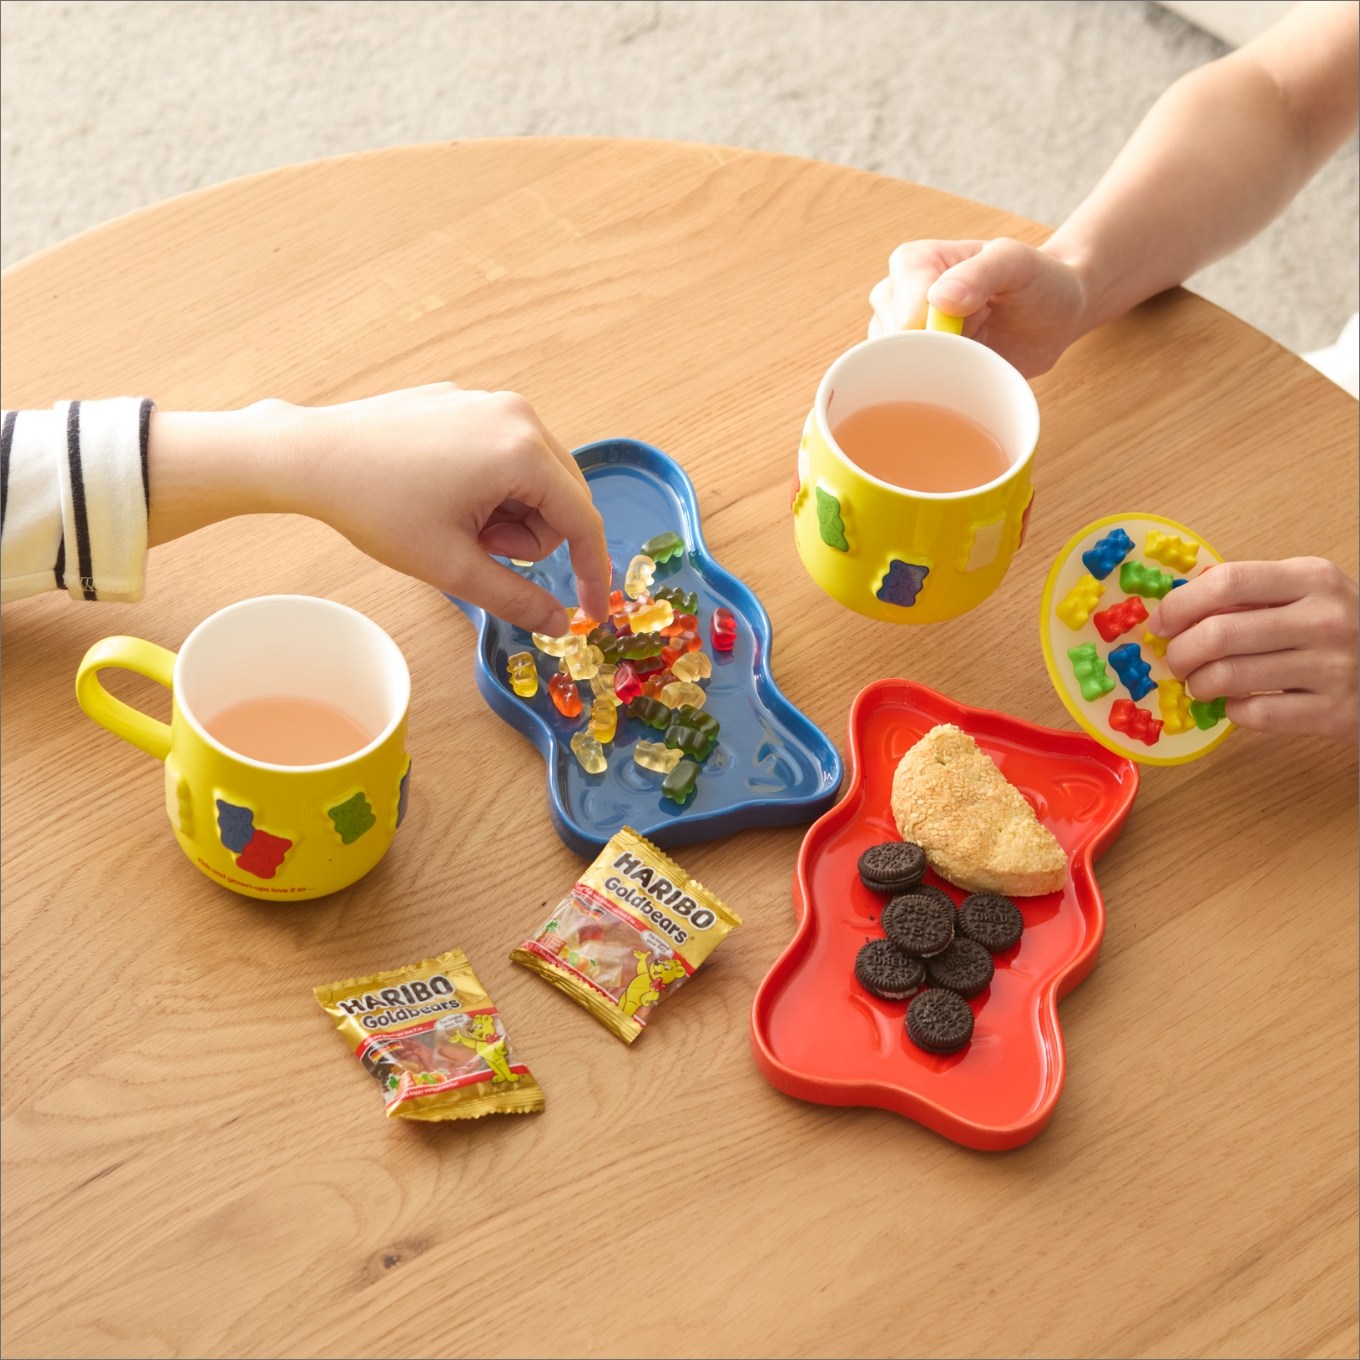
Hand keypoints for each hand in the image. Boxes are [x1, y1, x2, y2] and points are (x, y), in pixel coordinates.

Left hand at [284, 384, 610, 634]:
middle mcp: (518, 416)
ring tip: (456, 521)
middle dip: (531, 537)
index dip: (593, 572)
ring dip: (509, 513)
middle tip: (479, 549)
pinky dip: (490, 486)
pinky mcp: (469, 402)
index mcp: (522, 452)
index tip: (591, 612)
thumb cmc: (376, 507)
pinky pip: (507, 454)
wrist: (312, 456)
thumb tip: (558, 624)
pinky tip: (443, 494)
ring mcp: (492, 402)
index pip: (584, 521)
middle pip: (564, 499)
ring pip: (537, 479)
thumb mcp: (452, 567)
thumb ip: (516, 598)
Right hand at [868, 238, 1090, 376]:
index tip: (977, 322)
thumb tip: (940, 299)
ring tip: (975, 346)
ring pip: (896, 369)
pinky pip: (907, 387)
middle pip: (895, 345)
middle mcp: (897, 297)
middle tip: (980, 334)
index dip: (937, 333)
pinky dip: (936, 386)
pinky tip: (963, 368)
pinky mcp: (913, 363)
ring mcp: (902, 334)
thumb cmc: (1038, 281)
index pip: (903, 313)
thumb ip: (981, 273)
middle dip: (938, 353)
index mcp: (913, 263)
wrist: (1053, 317)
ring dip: (938, 369)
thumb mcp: (1019, 264)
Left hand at [1146, 558, 1358, 740]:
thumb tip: (1175, 608)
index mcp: (1312, 579)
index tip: (1161, 623)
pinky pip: (1255, 714)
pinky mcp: (1334, 712)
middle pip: (1219, 633)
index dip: (1180, 604)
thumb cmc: (1338, 629)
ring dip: (1199, 685)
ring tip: (1201, 685)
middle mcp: (1325, 619)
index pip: (1227, 581)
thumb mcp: (1306, 595)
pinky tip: (1238, 704)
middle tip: (1175, 662)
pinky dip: (1232, 711)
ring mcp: (1333, 667)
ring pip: (1229, 676)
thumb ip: (1250, 595)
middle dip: (1180, 652)